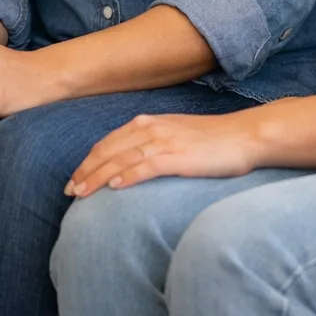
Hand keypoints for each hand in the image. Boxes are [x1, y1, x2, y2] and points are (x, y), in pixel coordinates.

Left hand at [65, 111, 262, 196]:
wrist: (245, 136)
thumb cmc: (213, 141)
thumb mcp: (177, 136)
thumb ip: (154, 144)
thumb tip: (133, 164)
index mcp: (149, 123)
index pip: (109, 142)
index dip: (89, 160)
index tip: (75, 177)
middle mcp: (152, 128)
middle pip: (108, 150)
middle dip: (86, 170)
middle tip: (69, 190)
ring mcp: (165, 141)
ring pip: (121, 159)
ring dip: (98, 176)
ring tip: (81, 193)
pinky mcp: (179, 156)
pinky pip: (147, 166)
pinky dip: (128, 175)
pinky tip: (114, 187)